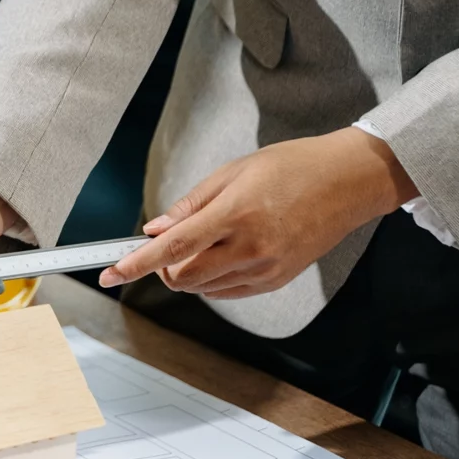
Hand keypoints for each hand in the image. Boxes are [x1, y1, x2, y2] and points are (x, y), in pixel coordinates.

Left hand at [98, 128, 418, 296]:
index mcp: (236, 214)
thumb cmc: (293, 167)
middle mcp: (251, 247)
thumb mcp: (233, 172)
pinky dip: (212, 279)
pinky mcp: (276, 279)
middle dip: (163, 267)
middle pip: (182, 277)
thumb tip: (154, 229)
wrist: (349, 181)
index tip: (110, 274)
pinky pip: (227, 291)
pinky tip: (223, 253)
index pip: (172, 248)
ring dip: (188, 272)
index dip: (135, 264)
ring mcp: (266, 267)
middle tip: (166, 245)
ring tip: (207, 240)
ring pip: (202, 288)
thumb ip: (190, 205)